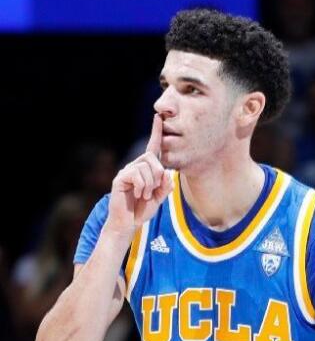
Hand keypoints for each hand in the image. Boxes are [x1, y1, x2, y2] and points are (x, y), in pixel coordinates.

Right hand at [105, 115, 172, 241]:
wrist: (128, 223)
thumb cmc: (142, 209)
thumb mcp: (160, 197)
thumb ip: (166, 185)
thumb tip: (168, 173)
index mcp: (146, 169)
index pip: (153, 148)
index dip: (156, 133)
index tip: (159, 117)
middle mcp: (135, 166)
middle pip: (152, 158)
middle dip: (158, 175)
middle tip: (153, 191)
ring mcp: (127, 171)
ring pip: (146, 167)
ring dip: (150, 184)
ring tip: (144, 195)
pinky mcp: (120, 178)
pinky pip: (137, 175)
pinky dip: (142, 187)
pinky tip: (138, 195)